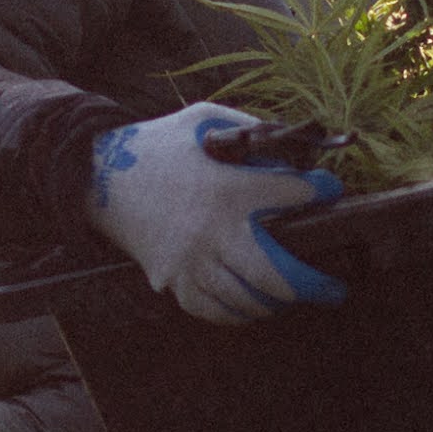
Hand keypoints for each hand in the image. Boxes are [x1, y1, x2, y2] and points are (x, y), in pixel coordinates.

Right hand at [86, 105, 345, 325]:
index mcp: (228, 188)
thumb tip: (295, 145)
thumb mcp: (204, 119)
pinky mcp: (173, 281)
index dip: (322, 192)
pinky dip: (240, 313)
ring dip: (279, 302)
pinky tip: (254, 304)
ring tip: (293, 295)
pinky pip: (216, 312)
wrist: (98, 177)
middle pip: (280, 276)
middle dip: (316, 286)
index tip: (331, 192)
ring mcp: (191, 263)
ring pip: (250, 301)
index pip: (294, 194)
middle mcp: (214, 232)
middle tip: (335, 289)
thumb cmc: (159, 144)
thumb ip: (250, 129)